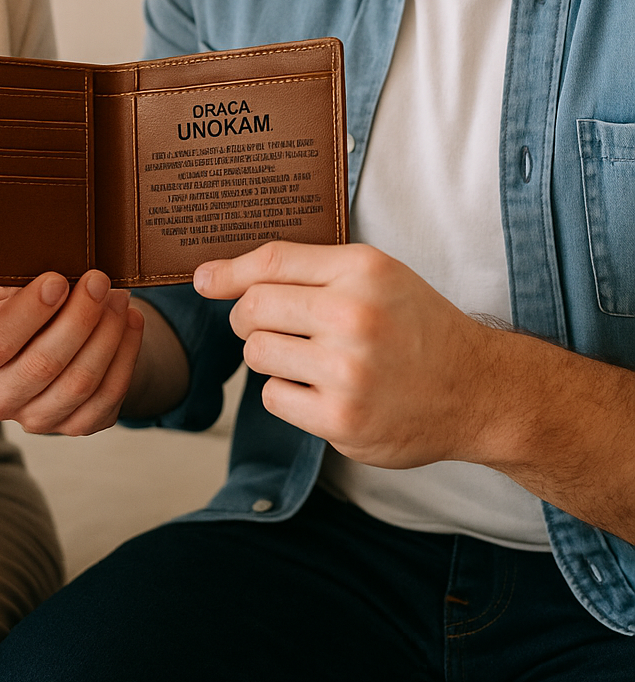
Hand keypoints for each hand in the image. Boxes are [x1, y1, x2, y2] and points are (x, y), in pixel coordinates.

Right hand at [0, 269, 144, 434]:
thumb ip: (9, 276)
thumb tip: (38, 253)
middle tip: (99, 280)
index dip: (29, 312)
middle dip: (78, 319)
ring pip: (80, 383)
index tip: (57, 280)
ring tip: (119, 297)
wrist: (40, 339)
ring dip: (107, 335)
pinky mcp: (73, 427)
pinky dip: (125, 356)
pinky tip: (130, 322)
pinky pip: (107, 397)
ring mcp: (34, 419)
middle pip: (42, 365)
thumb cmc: (16, 303)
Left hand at [195, 242, 498, 467]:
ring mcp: (347, 371)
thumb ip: (304, 269)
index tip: (204, 281)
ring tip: (306, 357)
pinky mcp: (342, 419)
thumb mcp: (375, 276)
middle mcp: (354, 316)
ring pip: (257, 353)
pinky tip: (320, 389)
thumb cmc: (417, 326)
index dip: (229, 272)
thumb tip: (211, 278)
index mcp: (362, 270)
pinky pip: (274, 396)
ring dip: (269, 356)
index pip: (271, 262)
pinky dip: (286, 393)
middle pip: (253, 309)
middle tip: (274, 326)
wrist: (477, 389)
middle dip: (251, 318)